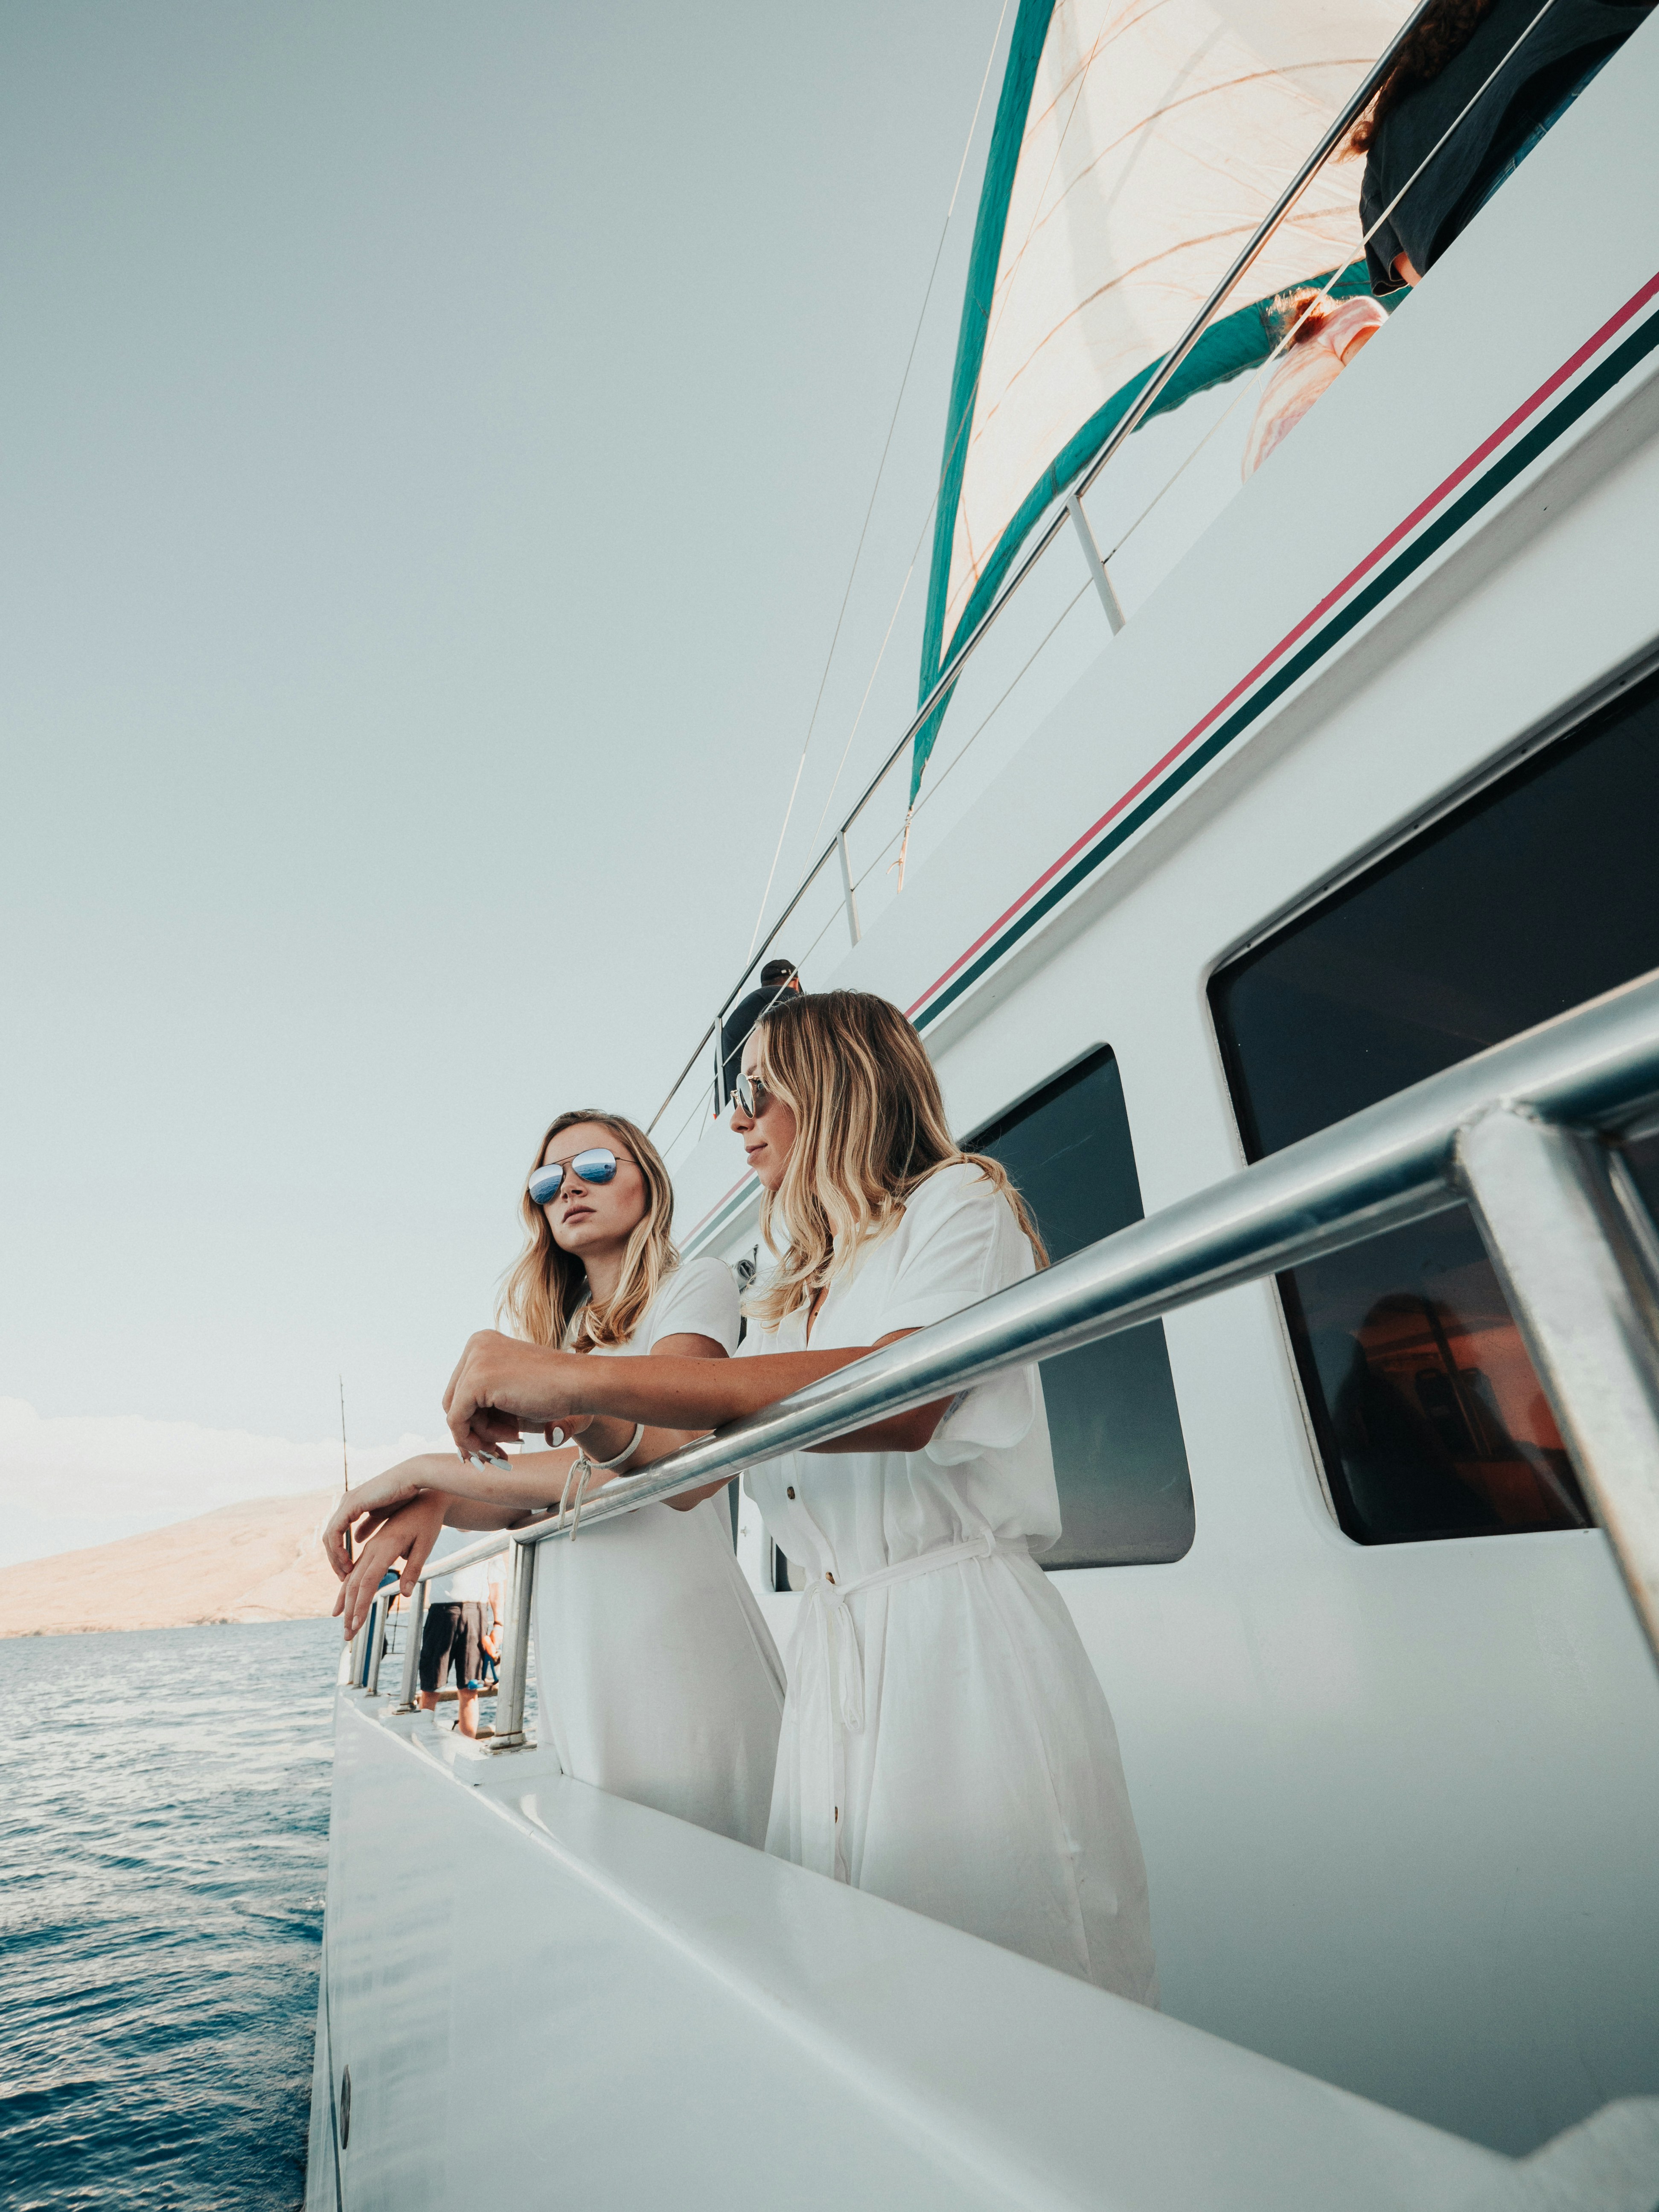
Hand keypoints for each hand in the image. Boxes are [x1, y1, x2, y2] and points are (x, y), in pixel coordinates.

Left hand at [320, 1457, 436, 1581]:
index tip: (348, 1570)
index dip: (340, 1554)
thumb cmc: (405, 1495)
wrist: (415, 1478)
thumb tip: (357, 1538)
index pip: (337, 1533)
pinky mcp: (352, 1503)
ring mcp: (347, 1502)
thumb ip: (368, 1525)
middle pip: (330, 1537)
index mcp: (353, 1504)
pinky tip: (347, 1561)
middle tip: (344, 1576)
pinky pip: (336, 1531)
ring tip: (346, 1572)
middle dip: (335, 1559)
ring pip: (329, 1536)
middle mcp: (347, 1502)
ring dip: (335, 1557)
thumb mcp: (382, 1515)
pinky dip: (338, 1549)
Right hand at [334, 1493, 447, 1639]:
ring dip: (346, 1603)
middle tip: (348, 1637)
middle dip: (350, 1612)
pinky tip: (343, 1603)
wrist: (423, 1498)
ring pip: (351, 1579)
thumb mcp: (426, 1544)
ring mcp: (370, 1549)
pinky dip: (347, 1589)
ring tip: (343, 1625)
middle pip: (355, 1584)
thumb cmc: (427, 1522)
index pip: (368, 1582)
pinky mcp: (371, 1549)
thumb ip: (414, 1568)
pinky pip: (355, 1572)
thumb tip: (405, 1594)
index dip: (361, 1605)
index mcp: (386, 1547)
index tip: (356, 1625)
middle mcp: (373, 1548)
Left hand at [443, 1332, 593, 1460]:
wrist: (581, 1385)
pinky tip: (507, 1438)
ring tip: (513, 1436)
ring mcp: (474, 1360)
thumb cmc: (555, 1392)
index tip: (491, 1441)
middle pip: (454, 1401)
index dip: (472, 1420)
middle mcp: (475, 1345)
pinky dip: (473, 1439)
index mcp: (483, 1343)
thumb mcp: (512, 1395)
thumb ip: (486, 1409)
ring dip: (482, 1435)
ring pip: (455, 1413)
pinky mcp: (476, 1379)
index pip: (460, 1390)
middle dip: (473, 1430)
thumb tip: (461, 1444)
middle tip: (497, 1449)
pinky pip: (456, 1420)